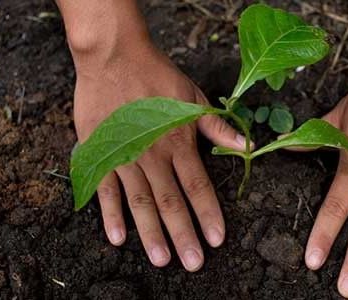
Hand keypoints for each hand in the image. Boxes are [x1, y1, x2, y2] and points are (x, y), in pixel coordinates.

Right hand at [72, 42, 245, 271]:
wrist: (114, 57)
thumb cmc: (158, 75)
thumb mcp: (194, 98)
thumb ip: (217, 127)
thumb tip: (247, 144)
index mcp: (179, 143)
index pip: (198, 187)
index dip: (209, 215)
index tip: (217, 240)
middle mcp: (153, 156)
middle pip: (171, 203)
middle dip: (183, 235)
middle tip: (192, 263)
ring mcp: (125, 157)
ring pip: (141, 202)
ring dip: (151, 233)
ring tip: (162, 259)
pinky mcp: (100, 154)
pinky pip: (106, 189)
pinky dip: (111, 214)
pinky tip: (118, 237)